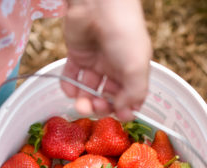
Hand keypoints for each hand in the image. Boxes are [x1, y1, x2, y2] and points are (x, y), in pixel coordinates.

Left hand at [61, 0, 152, 120]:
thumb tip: (125, 112)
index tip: (119, 116)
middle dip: (102, 107)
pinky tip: (70, 91)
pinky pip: (72, 76)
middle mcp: (115, 69)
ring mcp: (96, 63)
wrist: (99, 5)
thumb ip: (134, 93)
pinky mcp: (77, 55)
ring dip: (85, 101)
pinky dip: (69, 86)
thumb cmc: (124, 34)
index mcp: (134, 71)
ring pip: (89, 90)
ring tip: (81, 105)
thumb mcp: (137, 67)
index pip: (131, 98)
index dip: (125, 109)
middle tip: (95, 109)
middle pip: (108, 97)